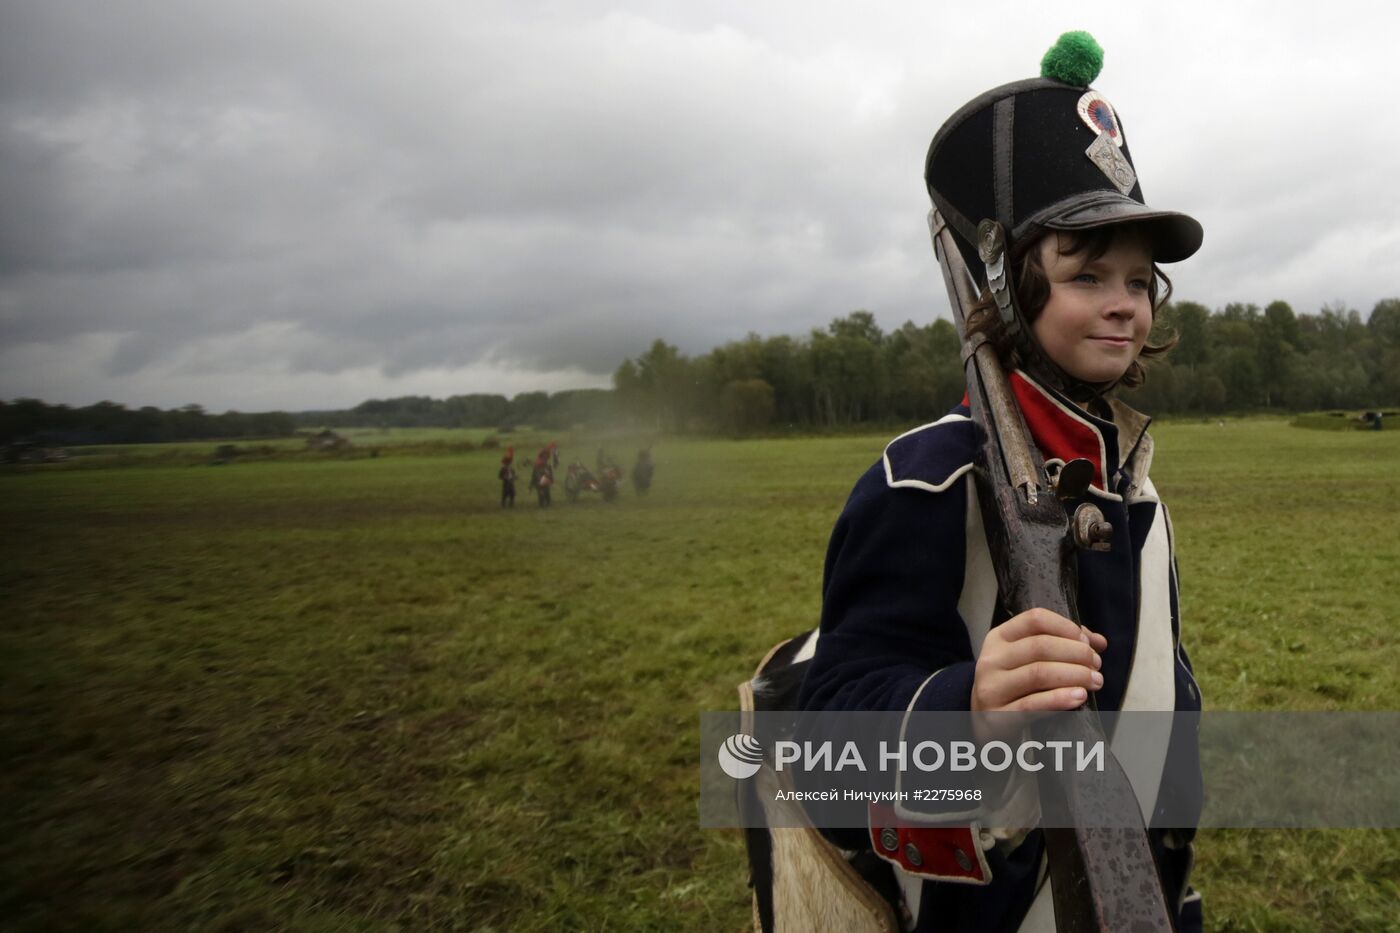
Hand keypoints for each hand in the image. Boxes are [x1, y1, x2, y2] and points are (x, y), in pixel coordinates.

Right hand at [971, 608, 1105, 712]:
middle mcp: (992, 659)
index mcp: (999, 638)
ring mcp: (992, 688)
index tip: (1086, 642)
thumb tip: (1098, 642)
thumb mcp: (1028, 660)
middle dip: (1077, 654)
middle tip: (1096, 665)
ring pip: (1039, 673)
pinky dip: (1060, 698)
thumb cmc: (1015, 686)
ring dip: (1075, 675)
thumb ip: (1061, 644)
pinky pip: (1033, 704)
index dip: (1066, 627)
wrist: (985, 722)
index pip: (1035, 620)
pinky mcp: (998, 716)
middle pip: (1041, 646)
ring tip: (1095, 682)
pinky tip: (1079, 696)